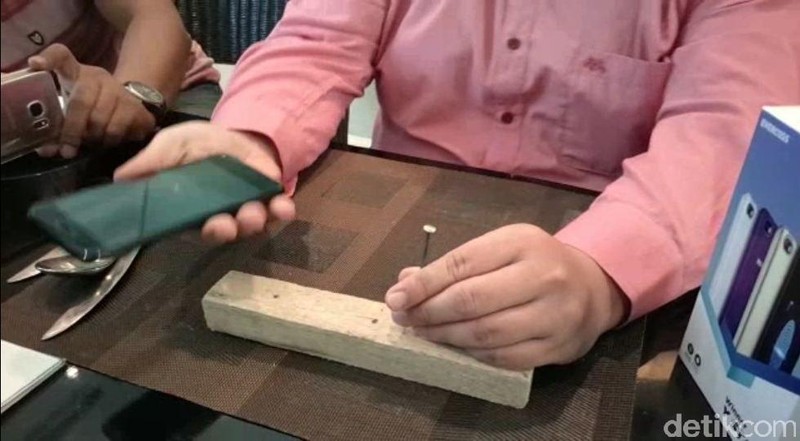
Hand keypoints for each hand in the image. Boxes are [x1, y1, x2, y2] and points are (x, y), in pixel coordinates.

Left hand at [28, 44, 155, 157]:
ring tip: (91, 142)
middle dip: (72, 130)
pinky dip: (109, 141)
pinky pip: (118, 129)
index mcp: (75, 73)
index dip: (49, 59)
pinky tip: (108, 141)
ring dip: (92, 137)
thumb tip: (46, 150)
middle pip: (81, 101)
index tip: (36, 65)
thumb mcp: (72, 113)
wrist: (130, 108)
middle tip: (67, 150)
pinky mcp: (136, 106)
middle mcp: (98, 77)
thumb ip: (57, 129)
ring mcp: (119, 90)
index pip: (61, 56)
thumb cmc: (92, 109)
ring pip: (100, 119)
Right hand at [114, 121, 295, 241]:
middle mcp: (217, 216)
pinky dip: (282, 212)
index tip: (208, 226)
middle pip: (223, 233)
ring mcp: (244, 210)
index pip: (193, 229)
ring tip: (255, 211)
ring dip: (254, 221)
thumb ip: (150, 161)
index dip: (202, 231)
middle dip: (227, 230)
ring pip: (251, 226)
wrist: (233, 133)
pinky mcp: (268, 200)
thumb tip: (119, 179)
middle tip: (229, 223)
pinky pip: (276, 212)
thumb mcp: (171, 144)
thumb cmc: (197, 144)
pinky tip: (284, 206)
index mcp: (190, 210)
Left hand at [385, 224, 627, 369]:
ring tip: (424, 333)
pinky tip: (457, 347)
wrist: (593, 286)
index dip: (424, 284)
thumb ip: (456, 264)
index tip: (395, 298)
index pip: (463, 263)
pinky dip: (473, 355)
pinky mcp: (559, 346)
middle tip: (405, 319)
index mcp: (522, 242)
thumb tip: (405, 283)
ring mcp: (555, 314)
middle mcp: (543, 276)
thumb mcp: (500, 249)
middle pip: (471, 300)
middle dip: (429, 312)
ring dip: (446, 337)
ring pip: (486, 334)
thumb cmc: (534, 263)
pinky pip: (505, 358)